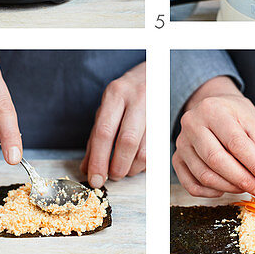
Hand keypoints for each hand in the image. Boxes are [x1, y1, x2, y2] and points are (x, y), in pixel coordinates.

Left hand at [80, 62, 145, 187]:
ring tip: (125, 169)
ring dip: (133, 168)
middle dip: (118, 167)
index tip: (95, 179)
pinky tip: (137, 162)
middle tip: (112, 177)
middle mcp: (137, 99)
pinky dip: (145, 164)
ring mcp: (156, 108)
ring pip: (145, 149)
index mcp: (115, 94)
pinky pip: (157, 151)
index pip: (104, 132)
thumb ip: (96, 137)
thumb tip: (87, 168)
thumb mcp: (107, 108)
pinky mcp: (167, 120)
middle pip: (127, 141)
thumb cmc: (126, 95)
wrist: (154, 74)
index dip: (99, 160)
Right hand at [172, 75, 254, 198]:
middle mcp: (192, 125)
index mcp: (214, 110)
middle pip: (217, 160)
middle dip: (243, 180)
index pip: (236, 143)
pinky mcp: (177, 159)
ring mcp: (181, 143)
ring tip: (248, 187)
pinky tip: (226, 188)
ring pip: (204, 175)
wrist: (212, 107)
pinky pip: (192, 185)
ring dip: (230, 187)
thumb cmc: (236, 116)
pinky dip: (211, 192)